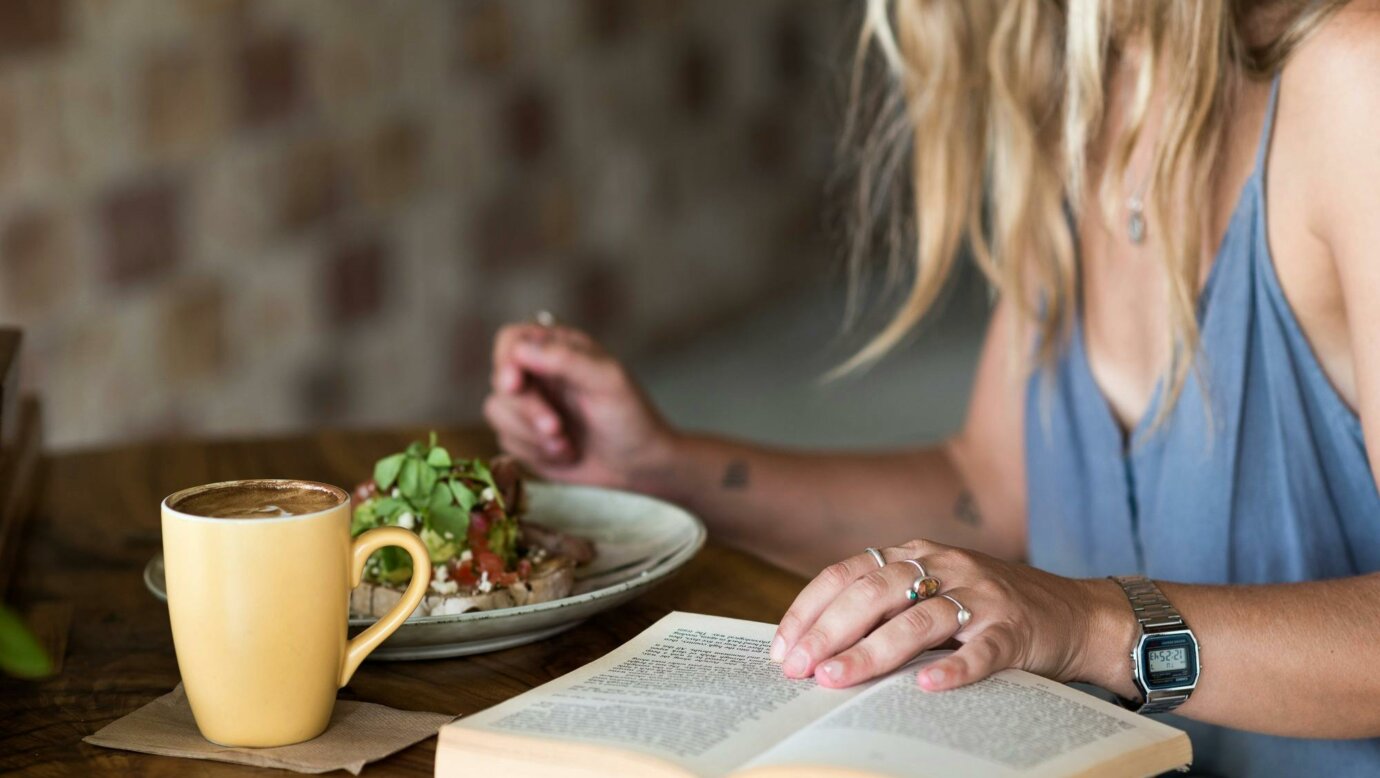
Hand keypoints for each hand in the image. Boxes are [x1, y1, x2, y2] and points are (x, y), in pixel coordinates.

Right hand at [485, 322, 678, 492]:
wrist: (638, 465)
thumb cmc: (630, 417)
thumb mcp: (608, 381)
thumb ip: (567, 360)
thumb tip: (522, 349)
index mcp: (558, 348)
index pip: (511, 340)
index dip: (506, 361)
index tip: (515, 385)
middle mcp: (538, 373)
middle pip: (500, 380)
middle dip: (528, 411)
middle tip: (557, 429)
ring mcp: (529, 405)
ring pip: (497, 413)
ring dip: (532, 436)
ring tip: (568, 446)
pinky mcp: (524, 437)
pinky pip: (506, 441)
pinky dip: (535, 453)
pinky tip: (565, 454)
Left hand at [770, 539, 1135, 693]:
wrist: (1077, 613)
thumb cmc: (990, 608)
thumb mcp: (934, 590)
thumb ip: (885, 605)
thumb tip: (816, 645)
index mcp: (917, 553)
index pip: (848, 572)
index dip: (811, 608)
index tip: (782, 647)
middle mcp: (946, 565)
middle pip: (876, 591)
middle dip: (830, 630)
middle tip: (800, 668)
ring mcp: (983, 595)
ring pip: (920, 620)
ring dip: (874, 651)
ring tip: (838, 678)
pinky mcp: (1016, 629)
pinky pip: (982, 648)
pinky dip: (954, 667)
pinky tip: (926, 685)